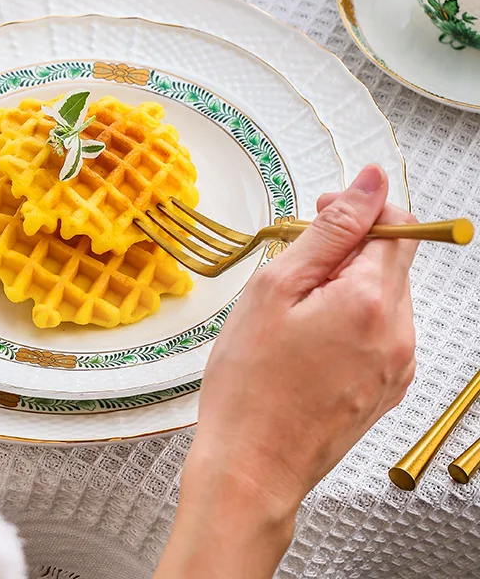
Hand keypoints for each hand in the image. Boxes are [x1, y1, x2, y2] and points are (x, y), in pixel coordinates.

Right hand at [157, 165, 418, 577]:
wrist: (253, 467)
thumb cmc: (250, 383)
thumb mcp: (276, 288)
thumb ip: (330, 231)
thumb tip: (370, 182)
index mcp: (372, 301)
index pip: (395, 224)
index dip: (355, 210)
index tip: (319, 215)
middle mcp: (399, 333)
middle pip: (391, 259)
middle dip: (347, 247)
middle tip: (293, 265)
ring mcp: (398, 365)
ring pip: (383, 295)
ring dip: (345, 284)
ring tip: (293, 309)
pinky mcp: (388, 387)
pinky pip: (379, 330)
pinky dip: (348, 318)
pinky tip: (307, 338)